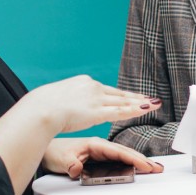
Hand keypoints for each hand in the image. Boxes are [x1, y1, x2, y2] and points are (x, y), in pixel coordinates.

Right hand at [27, 76, 158, 135]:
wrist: (41, 108)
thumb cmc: (43, 106)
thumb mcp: (58, 97)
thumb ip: (69, 101)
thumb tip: (68, 107)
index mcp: (83, 83)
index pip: (107, 90)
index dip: (121, 95)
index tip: (131, 96)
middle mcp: (93, 88)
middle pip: (119, 94)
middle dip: (137, 97)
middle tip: (151, 98)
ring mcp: (96, 99)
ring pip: (123, 102)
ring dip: (140, 103)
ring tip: (154, 104)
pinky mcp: (97, 111)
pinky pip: (120, 111)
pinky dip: (134, 111)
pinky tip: (145, 110)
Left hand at [43, 137, 162, 179]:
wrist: (46, 148)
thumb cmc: (54, 153)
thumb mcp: (61, 160)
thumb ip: (71, 165)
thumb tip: (77, 169)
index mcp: (95, 145)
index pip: (118, 153)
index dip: (133, 160)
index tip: (146, 165)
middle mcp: (100, 146)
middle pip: (125, 153)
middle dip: (142, 160)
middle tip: (157, 168)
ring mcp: (100, 150)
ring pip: (123, 154)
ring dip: (138, 160)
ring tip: (154, 166)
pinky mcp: (99, 155)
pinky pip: (118, 157)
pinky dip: (130, 159)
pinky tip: (138, 164)